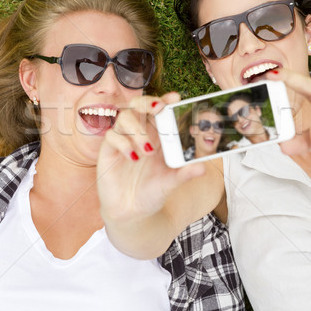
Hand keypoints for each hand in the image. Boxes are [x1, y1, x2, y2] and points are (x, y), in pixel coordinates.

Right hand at [97, 92, 205, 223]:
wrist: (131, 213)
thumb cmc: (151, 193)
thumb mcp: (170, 183)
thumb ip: (184, 174)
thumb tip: (202, 167)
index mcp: (156, 136)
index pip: (159, 111)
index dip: (165, 100)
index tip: (175, 98)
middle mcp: (139, 134)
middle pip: (138, 105)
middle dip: (147, 103)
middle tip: (157, 109)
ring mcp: (122, 140)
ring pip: (124, 117)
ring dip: (137, 130)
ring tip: (147, 151)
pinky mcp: (108, 151)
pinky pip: (112, 136)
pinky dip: (123, 143)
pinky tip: (132, 158)